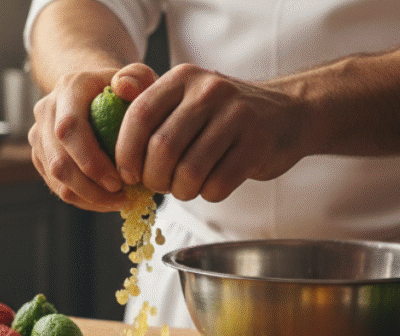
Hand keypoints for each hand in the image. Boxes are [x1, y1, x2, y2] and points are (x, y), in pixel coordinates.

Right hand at [27, 64, 156, 211]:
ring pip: (55, 179)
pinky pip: (56, 186)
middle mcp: (46, 110)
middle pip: (59, 161)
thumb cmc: (122, 89)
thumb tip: (125, 88)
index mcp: (68, 89)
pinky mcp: (40, 155)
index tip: (119, 181)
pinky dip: (83, 199)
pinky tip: (108, 200)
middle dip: (91, 186)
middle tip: (123, 196)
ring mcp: (39, 135)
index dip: (91, 160)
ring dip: (88, 197)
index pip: (69, 129)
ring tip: (120, 200)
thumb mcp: (136, 76)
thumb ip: (138, 76)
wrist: (95, 93)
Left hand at [115, 63, 308, 202]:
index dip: (125, 152)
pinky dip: (208, 194)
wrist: (288, 115)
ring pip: (189, 171)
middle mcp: (209, 91)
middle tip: (159, 186)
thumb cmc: (223, 116)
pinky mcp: (258, 144)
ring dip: (181, 191)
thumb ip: (150, 104)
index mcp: (183, 78)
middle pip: (162, 148)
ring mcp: (237, 116)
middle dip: (154, 178)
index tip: (127, 174)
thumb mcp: (187, 97)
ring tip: (185, 188)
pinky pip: (218, 184)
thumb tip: (111, 110)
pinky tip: (211, 186)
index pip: (139, 115)